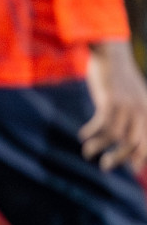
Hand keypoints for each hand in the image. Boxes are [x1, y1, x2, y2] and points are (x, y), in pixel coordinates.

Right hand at [81, 41, 146, 170]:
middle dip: (120, 158)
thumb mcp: (132, 97)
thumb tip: (127, 139)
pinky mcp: (110, 100)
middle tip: (106, 167)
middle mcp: (141, 110)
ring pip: (115, 135)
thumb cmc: (120, 78)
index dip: (142, 157)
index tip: (132, 169)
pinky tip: (83, 136)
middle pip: (135, 143)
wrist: (111, 54)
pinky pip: (101, 124)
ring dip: (100, 147)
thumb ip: (133, 116)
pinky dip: (92, 133)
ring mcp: (126, 105)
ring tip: (88, 153)